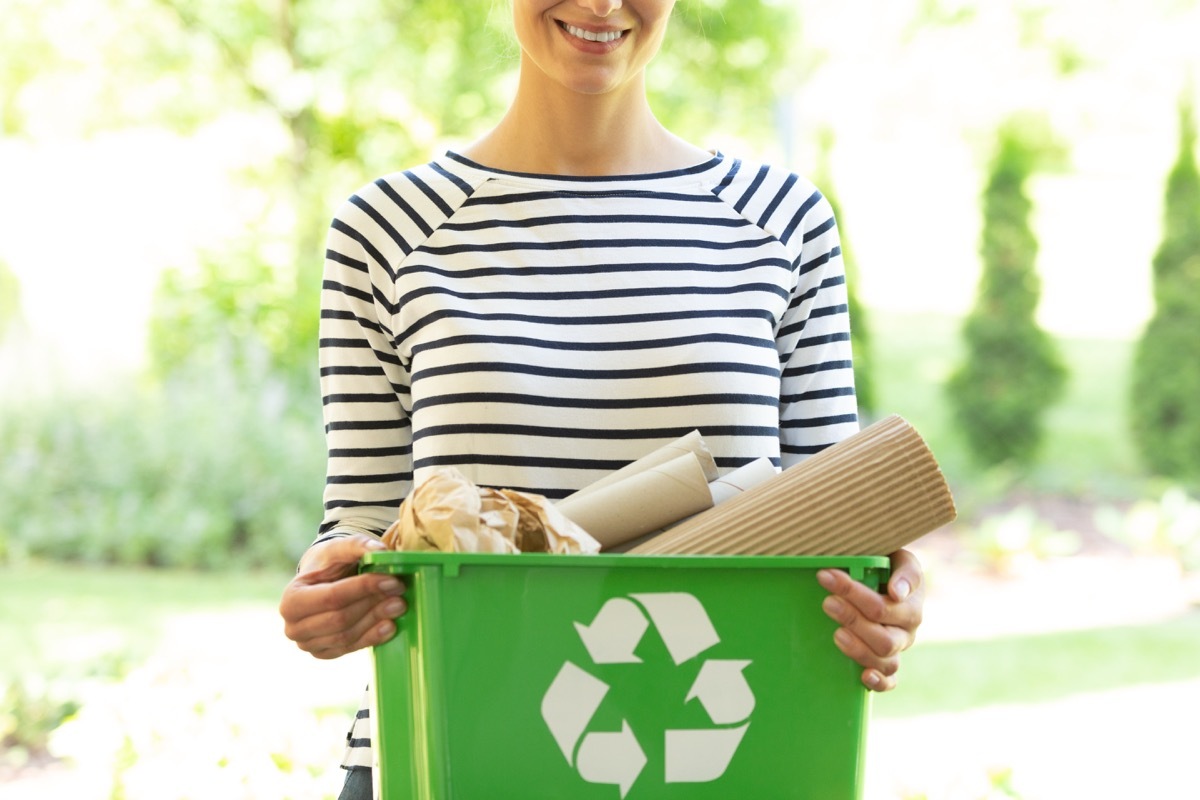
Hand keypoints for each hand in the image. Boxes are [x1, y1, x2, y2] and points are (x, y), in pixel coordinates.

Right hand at [279, 534, 406, 659]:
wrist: (320, 584)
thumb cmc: (328, 564)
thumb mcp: (338, 549)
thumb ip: (356, 545)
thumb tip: (380, 550)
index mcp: (291, 599)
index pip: (332, 597)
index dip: (363, 589)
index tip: (392, 580)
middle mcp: (294, 627)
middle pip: (340, 619)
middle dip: (372, 604)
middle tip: (400, 591)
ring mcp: (307, 644)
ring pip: (347, 636)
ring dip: (376, 620)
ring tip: (399, 605)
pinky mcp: (324, 654)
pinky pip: (350, 648)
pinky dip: (372, 638)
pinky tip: (391, 626)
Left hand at [817, 548, 923, 691]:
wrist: (887, 579)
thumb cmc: (889, 567)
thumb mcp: (900, 559)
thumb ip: (905, 572)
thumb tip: (897, 592)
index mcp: (910, 605)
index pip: (883, 606)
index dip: (853, 593)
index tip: (825, 576)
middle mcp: (906, 631)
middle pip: (883, 637)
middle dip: (852, 620)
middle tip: (827, 603)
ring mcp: (897, 651)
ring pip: (885, 661)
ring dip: (858, 649)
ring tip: (836, 634)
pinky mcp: (887, 667)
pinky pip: (889, 682)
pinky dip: (879, 683)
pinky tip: (863, 676)